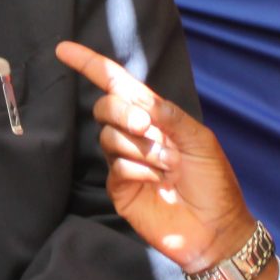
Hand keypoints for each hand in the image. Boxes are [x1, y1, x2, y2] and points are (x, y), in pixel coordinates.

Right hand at [54, 40, 257, 275]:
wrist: (215, 229)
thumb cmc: (214, 182)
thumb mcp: (200, 140)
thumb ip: (170, 115)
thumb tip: (140, 99)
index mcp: (156, 117)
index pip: (118, 86)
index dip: (91, 66)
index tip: (64, 50)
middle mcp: (136, 136)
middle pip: (105, 107)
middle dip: (122, 112)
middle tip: (146, 127)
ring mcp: (126, 161)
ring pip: (108, 137)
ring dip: (140, 148)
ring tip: (167, 167)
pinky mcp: (120, 187)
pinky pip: (115, 166)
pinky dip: (138, 169)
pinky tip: (156, 182)